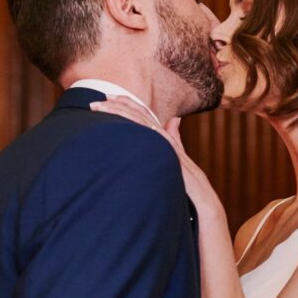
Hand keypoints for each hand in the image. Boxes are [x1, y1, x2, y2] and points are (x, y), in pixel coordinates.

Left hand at [90, 97, 217, 209]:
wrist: (202, 197)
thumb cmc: (188, 182)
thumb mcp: (177, 156)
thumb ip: (174, 137)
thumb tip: (175, 120)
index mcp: (163, 137)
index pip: (142, 114)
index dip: (126, 105)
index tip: (107, 99)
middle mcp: (164, 136)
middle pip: (139, 113)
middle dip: (117, 105)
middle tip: (95, 102)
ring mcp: (167, 144)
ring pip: (141, 120)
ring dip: (119, 112)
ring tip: (99, 107)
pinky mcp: (169, 153)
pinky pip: (152, 135)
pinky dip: (137, 125)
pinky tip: (123, 120)